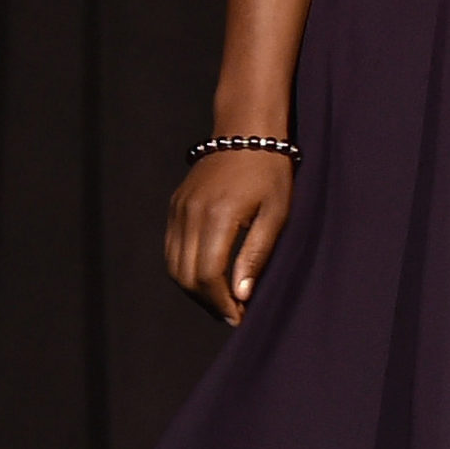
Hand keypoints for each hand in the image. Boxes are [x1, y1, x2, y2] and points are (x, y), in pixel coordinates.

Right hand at [164, 150, 293, 325]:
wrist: (246, 131)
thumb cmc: (271, 171)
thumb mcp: (277, 213)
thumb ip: (257, 254)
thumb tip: (241, 295)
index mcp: (218, 216)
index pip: (209, 274)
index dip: (222, 302)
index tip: (240, 317)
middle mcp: (190, 214)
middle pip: (187, 275)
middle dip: (208, 302)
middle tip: (232, 314)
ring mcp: (178, 209)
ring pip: (174, 266)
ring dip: (195, 289)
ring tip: (222, 300)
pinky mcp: (175, 206)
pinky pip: (172, 248)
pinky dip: (186, 269)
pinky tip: (208, 277)